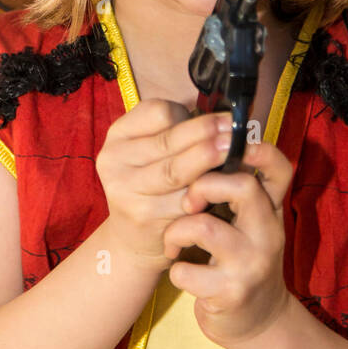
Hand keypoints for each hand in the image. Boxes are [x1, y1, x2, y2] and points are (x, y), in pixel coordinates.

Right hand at [95, 99, 233, 272]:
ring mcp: (125, 189)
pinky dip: (204, 190)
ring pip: (175, 170)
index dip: (188, 114)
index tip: (217, 115)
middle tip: (234, 127)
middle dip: (206, 132)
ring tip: (233, 148)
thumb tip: (222, 120)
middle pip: (167, 141)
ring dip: (208, 158)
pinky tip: (223, 182)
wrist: (133, 235)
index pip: (156, 113)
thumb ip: (180, 131)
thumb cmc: (154, 182)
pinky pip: (181, 198)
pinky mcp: (143, 215)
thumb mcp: (155, 150)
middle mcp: (113, 160)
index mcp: (119, 134)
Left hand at [163, 138, 294, 348]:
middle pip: (243, 187)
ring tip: (174, 242)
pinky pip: (186, 270)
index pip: (279, 169)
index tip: (232, 142)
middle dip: (203, 185)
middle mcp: (268, 233)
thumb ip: (238, 192)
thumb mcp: (251, 225)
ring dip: (177, 231)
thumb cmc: (243, 262)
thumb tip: (207, 143)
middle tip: (188, 201)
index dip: (260, 151)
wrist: (257, 323)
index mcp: (272, 210)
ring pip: (204, 226)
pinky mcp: (232, 293)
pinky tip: (181, 272)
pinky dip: (175, 270)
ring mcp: (252, 264)